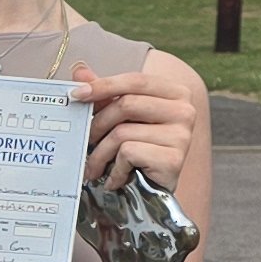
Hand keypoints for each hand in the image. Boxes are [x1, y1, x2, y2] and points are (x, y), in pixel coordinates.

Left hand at [70, 60, 200, 199]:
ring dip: (100, 153)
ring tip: (95, 167)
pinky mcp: (174, 159)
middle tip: (84, 141)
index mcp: (175, 92)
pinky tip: (115, 179)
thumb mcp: (122, 118)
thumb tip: (79, 69)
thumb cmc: (139, 150)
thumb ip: (104, 93)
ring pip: (122, 132)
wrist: (155, 192)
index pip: (135, 80)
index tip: (75, 95)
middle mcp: (185, 110)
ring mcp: (182, 135)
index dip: (103, 85)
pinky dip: (114, 169)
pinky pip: (129, 154)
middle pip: (126, 104)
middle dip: (97, 124)